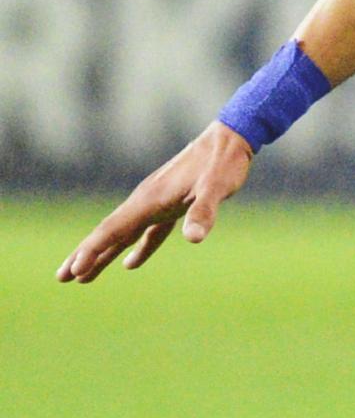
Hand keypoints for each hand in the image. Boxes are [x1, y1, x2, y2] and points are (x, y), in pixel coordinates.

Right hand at [56, 123, 256, 283]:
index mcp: (149, 200)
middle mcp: (146, 201)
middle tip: (62, 278)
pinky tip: (129, 264)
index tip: (74, 271)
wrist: (230, 139)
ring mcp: (157, 203)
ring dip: (103, 254)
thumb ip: (204, 211)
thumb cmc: (223, 163)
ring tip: (83, 276)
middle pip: (108, 233)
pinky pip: (147, 232)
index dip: (93, 250)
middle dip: (85, 255)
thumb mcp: (217, 188)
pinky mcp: (172, 205)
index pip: (113, 229)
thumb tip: (193, 238)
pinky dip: (137, 248)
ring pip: (123, 234)